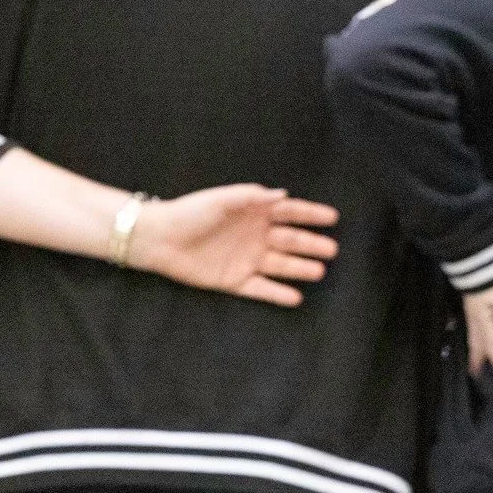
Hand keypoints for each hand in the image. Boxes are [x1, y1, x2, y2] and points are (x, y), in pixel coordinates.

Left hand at [130, 186, 337, 307]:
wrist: (160, 239)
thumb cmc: (190, 213)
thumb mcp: (222, 199)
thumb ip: (252, 197)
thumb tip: (282, 195)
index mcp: (255, 213)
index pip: (290, 212)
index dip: (311, 214)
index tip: (333, 217)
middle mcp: (256, 237)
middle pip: (291, 241)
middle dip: (312, 244)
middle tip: (332, 250)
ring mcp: (247, 260)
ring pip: (281, 265)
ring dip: (300, 268)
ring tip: (318, 271)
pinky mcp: (235, 281)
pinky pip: (261, 289)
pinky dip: (278, 294)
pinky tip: (295, 297)